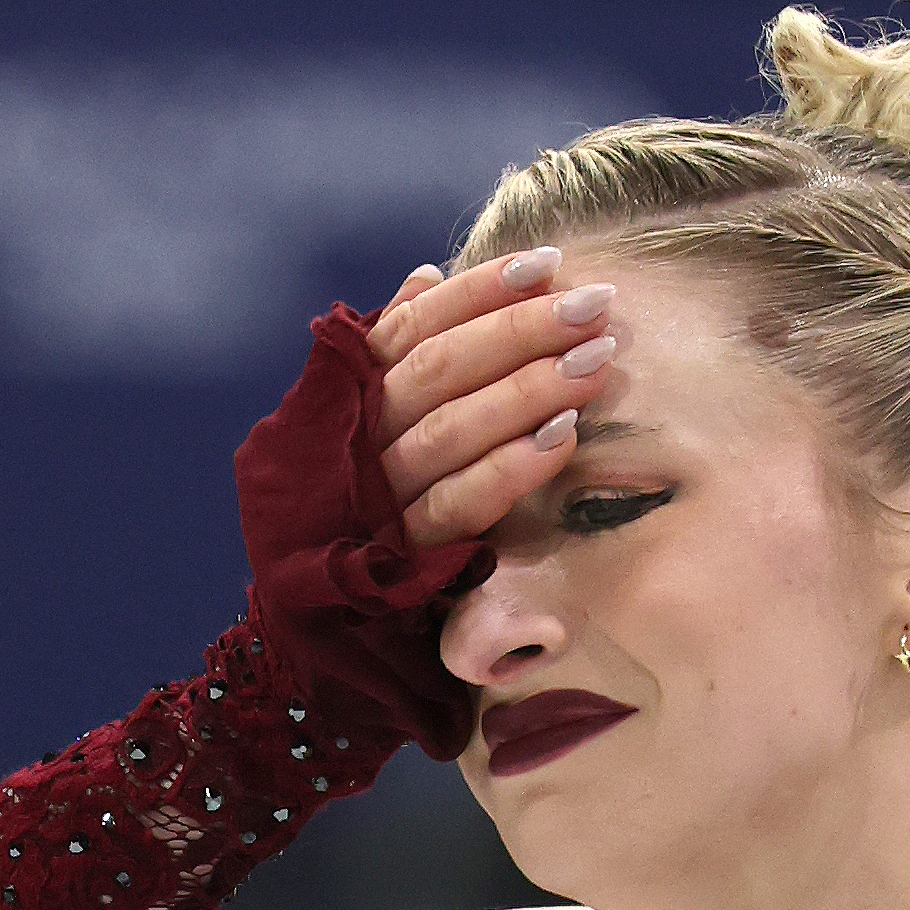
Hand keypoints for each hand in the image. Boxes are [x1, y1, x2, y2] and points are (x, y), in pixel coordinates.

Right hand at [228, 249, 614, 760]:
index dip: (476, 293)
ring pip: (446, 432)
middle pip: (433, 374)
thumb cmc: (353, 522)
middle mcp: (345, 448)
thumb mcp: (361, 432)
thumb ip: (391, 359)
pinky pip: (456, 506)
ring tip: (596, 358)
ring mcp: (367, 506)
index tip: (545, 263)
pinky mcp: (396, 563)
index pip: (409, 331)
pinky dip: (510, 467)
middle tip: (594, 305)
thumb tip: (424, 274)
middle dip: (518, 331)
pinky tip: (565, 435)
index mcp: (338, 406)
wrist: (314, 646)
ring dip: (526, 389)